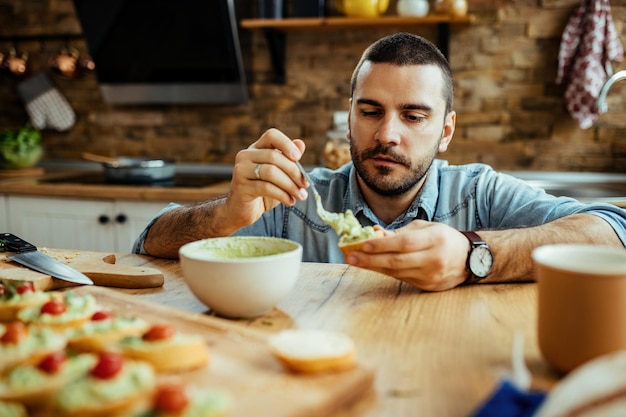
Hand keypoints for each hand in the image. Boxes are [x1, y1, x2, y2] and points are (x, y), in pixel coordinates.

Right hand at [224, 128, 309, 227]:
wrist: (242, 211)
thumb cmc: (263, 191)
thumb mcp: (279, 175)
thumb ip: (289, 160)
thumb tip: (300, 144)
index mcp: (256, 149)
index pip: (271, 135)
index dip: (286, 144)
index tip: (298, 158)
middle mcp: (245, 155)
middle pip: (274, 156)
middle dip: (294, 172)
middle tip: (305, 185)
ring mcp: (240, 170)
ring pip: (271, 172)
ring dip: (290, 185)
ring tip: (300, 196)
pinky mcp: (240, 187)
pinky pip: (266, 188)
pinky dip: (282, 195)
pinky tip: (290, 202)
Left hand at [344, 220, 469, 290]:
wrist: (470, 260)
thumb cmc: (444, 239)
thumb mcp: (426, 228)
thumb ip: (401, 232)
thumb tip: (375, 234)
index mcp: (435, 239)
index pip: (404, 243)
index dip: (382, 245)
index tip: (363, 244)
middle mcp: (434, 259)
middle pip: (397, 261)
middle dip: (370, 260)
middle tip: (350, 257)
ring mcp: (431, 276)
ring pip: (396, 272)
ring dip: (373, 267)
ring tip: (355, 261)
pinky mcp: (427, 287)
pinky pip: (401, 278)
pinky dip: (385, 272)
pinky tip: (372, 266)